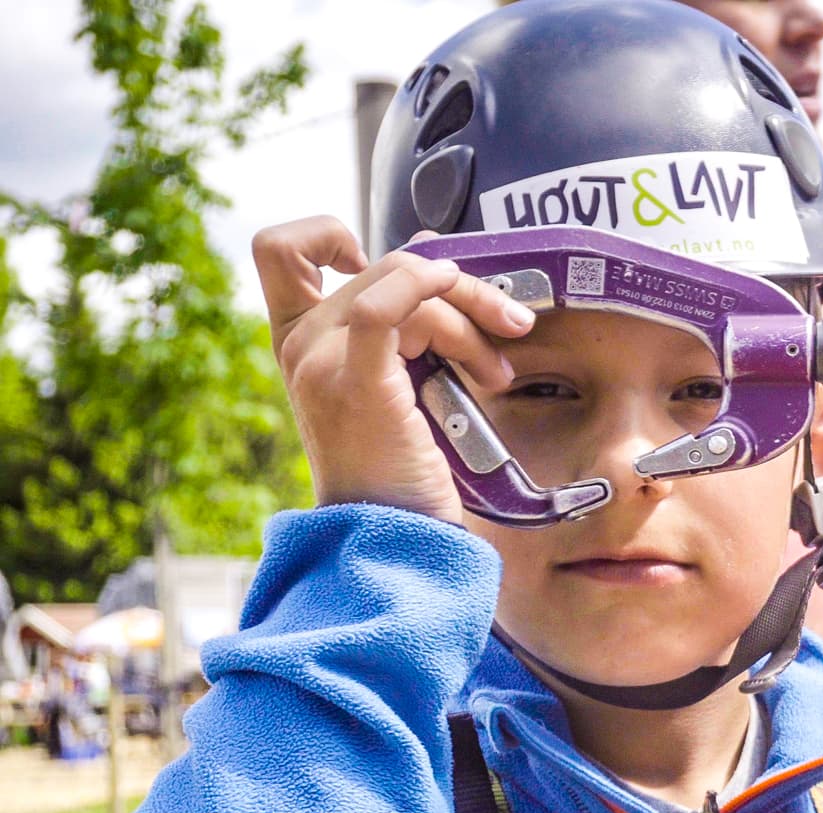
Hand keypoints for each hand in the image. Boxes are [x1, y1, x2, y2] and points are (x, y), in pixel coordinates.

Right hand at [251, 216, 534, 522]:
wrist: (392, 535)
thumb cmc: (402, 465)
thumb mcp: (400, 377)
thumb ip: (407, 315)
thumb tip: (433, 248)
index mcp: (299, 339)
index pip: (280, 249)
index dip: (330, 234)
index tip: (401, 270)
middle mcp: (300, 343)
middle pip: (386, 266)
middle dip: (460, 290)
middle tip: (509, 329)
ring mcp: (320, 359)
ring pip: (406, 285)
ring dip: (473, 318)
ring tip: (497, 372)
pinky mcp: (355, 380)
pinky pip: (391, 303)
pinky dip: (440, 295)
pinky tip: (483, 332)